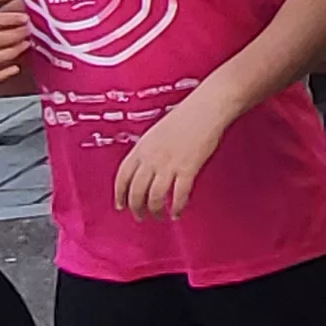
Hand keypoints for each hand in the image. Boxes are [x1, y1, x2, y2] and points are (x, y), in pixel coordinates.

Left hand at [114, 100, 228, 218]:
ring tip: (159, 217)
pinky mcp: (188, 168)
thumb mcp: (157, 133)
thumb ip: (148, 151)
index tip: (120, 205)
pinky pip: (179, 195)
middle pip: (136, 191)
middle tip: (140, 216)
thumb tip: (144, 168)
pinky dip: (177, 207)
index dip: (120, 194)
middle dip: (136, 208)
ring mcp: (169, 164)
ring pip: (155, 197)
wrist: (206, 108)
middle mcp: (152, 158)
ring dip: (155, 211)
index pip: (123, 176)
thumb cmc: (185, 117)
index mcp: (142, 148)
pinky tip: (178, 212)